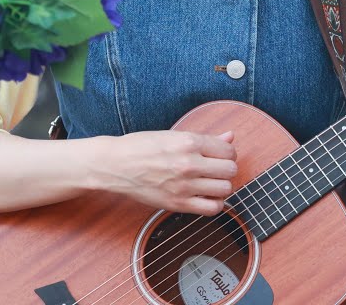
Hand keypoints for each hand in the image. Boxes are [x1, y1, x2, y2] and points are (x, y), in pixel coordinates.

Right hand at [92, 130, 237, 215]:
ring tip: (211, 182)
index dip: (227, 153)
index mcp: (188, 142)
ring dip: (221, 186)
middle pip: (230, 170)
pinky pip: (212, 209)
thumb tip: (230, 137)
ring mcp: (184, 186)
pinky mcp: (177, 204)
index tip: (219, 155)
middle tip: (215, 169)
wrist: (115, 165)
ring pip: (225, 189)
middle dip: (226, 169)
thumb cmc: (141, 147)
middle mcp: (189, 163)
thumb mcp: (173, 135)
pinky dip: (215, 204)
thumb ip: (205, 139)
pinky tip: (206, 196)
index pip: (228, 150)